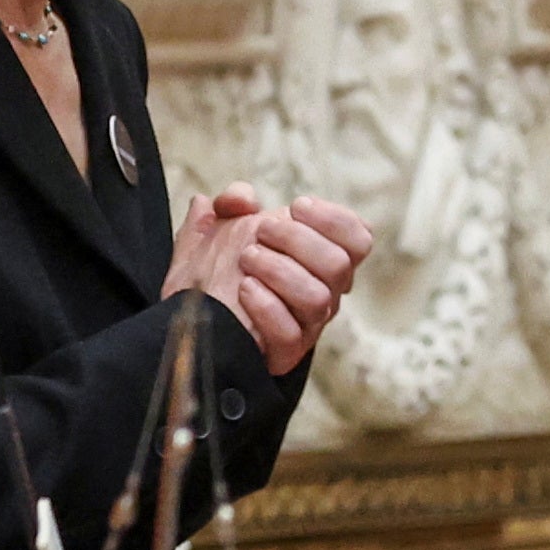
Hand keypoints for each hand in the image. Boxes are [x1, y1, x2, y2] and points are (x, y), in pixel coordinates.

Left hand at [209, 193, 374, 373]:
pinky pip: (290, 333)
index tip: (297, 206)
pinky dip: (267, 307)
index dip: (335, 219)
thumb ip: (229, 204)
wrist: (190, 318)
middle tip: (262, 231)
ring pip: (318, 298)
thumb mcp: (217, 228)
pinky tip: (245, 289)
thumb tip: (241, 199)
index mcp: (322, 260)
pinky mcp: (285, 351)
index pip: (358, 239)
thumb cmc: (214, 270)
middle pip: (339, 264)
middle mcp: (324, 292)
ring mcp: (307, 324)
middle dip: (298, 238)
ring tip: (247, 258)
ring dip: (280, 270)